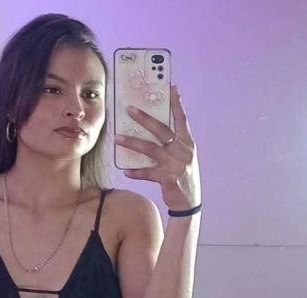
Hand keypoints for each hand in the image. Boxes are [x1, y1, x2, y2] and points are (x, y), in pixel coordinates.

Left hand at [113, 85, 200, 210]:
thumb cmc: (183, 174)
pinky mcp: (168, 179)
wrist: (189, 201)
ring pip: (150, 149)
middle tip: (129, 109)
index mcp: (187, 143)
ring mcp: (175, 165)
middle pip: (161, 130)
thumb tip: (154, 127)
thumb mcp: (183, 156)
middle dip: (144, 118)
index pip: (182, 119)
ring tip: (117, 137)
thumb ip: (173, 142)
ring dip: (132, 142)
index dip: (177, 103)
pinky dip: (136, 172)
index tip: (171, 88)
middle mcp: (182, 151)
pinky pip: (147, 173)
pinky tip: (126, 171)